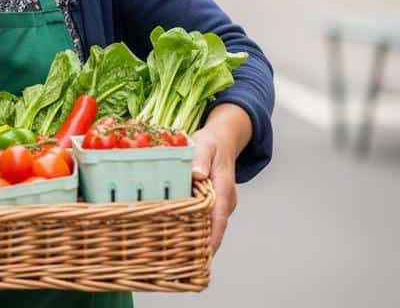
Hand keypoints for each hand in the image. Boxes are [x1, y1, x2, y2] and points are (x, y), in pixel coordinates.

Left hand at [190, 104, 251, 253]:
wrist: (222, 140)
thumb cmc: (211, 143)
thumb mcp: (205, 145)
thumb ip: (200, 158)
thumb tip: (197, 174)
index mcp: (223, 188)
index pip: (219, 217)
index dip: (213, 236)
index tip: (205, 254)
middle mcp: (224, 200)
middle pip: (215, 227)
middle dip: (202, 245)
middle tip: (183, 263)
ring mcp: (219, 203)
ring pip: (209, 225)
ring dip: (197, 239)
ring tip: (179, 258)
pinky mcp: (212, 203)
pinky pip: (205, 219)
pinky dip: (194, 228)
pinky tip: (179, 238)